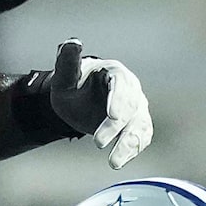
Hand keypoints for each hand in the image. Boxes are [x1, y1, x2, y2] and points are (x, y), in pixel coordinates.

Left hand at [32, 40, 152, 167]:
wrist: (77, 103)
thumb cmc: (70, 87)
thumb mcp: (64, 77)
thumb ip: (67, 61)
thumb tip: (72, 42)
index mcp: (115, 72)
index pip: (122, 85)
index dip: (119, 101)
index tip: (113, 116)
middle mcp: (131, 89)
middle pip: (132, 108)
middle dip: (117, 128)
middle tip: (97, 143)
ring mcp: (137, 108)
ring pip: (139, 126)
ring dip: (128, 145)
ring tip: (113, 163)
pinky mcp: (138, 125)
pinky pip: (141, 138)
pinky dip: (132, 150)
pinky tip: (120, 161)